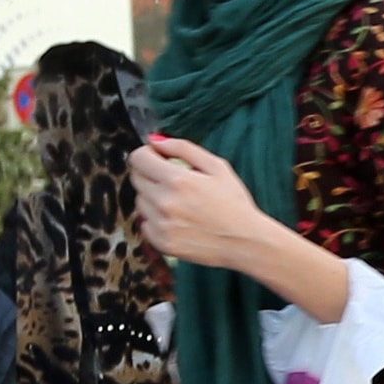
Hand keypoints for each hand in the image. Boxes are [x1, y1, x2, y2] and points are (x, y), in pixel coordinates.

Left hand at [130, 135, 281, 272]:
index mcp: (178, 180)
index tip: (158, 160)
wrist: (247, 243)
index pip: (138, 158)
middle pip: (136, 178)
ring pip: (140, 202)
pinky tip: (178, 221)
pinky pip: (145, 224)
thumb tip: (155, 140)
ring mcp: (161, 224)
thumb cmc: (235, 204)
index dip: (148, 155)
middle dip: (151, 175)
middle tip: (174, 184)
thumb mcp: (218, 167)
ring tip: (180, 205)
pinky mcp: (161, 242)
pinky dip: (156, 220)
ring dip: (153, 199)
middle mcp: (165, 202)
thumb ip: (183, 148)